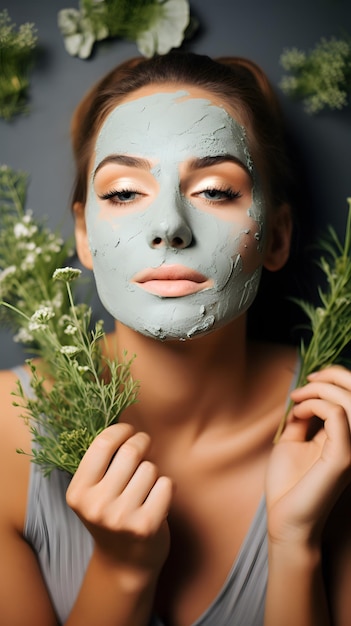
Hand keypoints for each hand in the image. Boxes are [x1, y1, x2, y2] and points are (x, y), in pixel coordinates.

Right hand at [66, 423, 172, 578]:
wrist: (124, 564)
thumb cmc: (113, 515)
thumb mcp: (95, 491)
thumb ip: (103, 462)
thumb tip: (124, 421)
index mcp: (78, 493)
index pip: (103, 444)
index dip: (122, 430)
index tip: (129, 430)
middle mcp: (96, 506)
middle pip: (130, 451)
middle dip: (142, 442)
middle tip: (145, 446)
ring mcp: (120, 518)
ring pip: (150, 468)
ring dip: (153, 471)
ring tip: (146, 487)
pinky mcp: (146, 526)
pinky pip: (166, 484)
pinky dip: (167, 487)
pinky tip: (158, 500)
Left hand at [265, 365, 350, 545]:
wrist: (284, 519)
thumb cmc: (288, 485)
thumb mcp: (294, 441)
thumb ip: (303, 419)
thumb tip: (303, 396)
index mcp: (347, 438)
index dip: (334, 379)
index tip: (305, 385)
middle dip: (333, 375)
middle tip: (304, 382)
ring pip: (350, 400)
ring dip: (321, 389)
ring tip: (297, 399)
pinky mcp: (344, 456)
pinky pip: (336, 414)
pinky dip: (314, 404)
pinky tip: (297, 414)